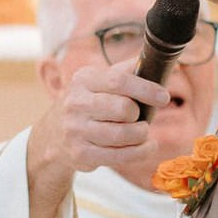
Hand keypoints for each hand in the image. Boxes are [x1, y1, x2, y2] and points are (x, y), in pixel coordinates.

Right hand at [38, 61, 170, 183]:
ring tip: (142, 132)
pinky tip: (146, 147)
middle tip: (140, 118)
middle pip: (123, 109)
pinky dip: (140, 152)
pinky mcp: (81, 154)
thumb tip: (159, 61)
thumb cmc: (88, 104)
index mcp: (83, 79)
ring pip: (124, 135)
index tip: (164, 97)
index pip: (119, 81)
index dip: (146, 89)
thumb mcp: (98, 82)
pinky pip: (120, 156)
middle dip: (139, 115)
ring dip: (141, 135)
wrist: (53, 134)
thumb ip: (126, 71)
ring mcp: (76, 130)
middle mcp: (76, 103)